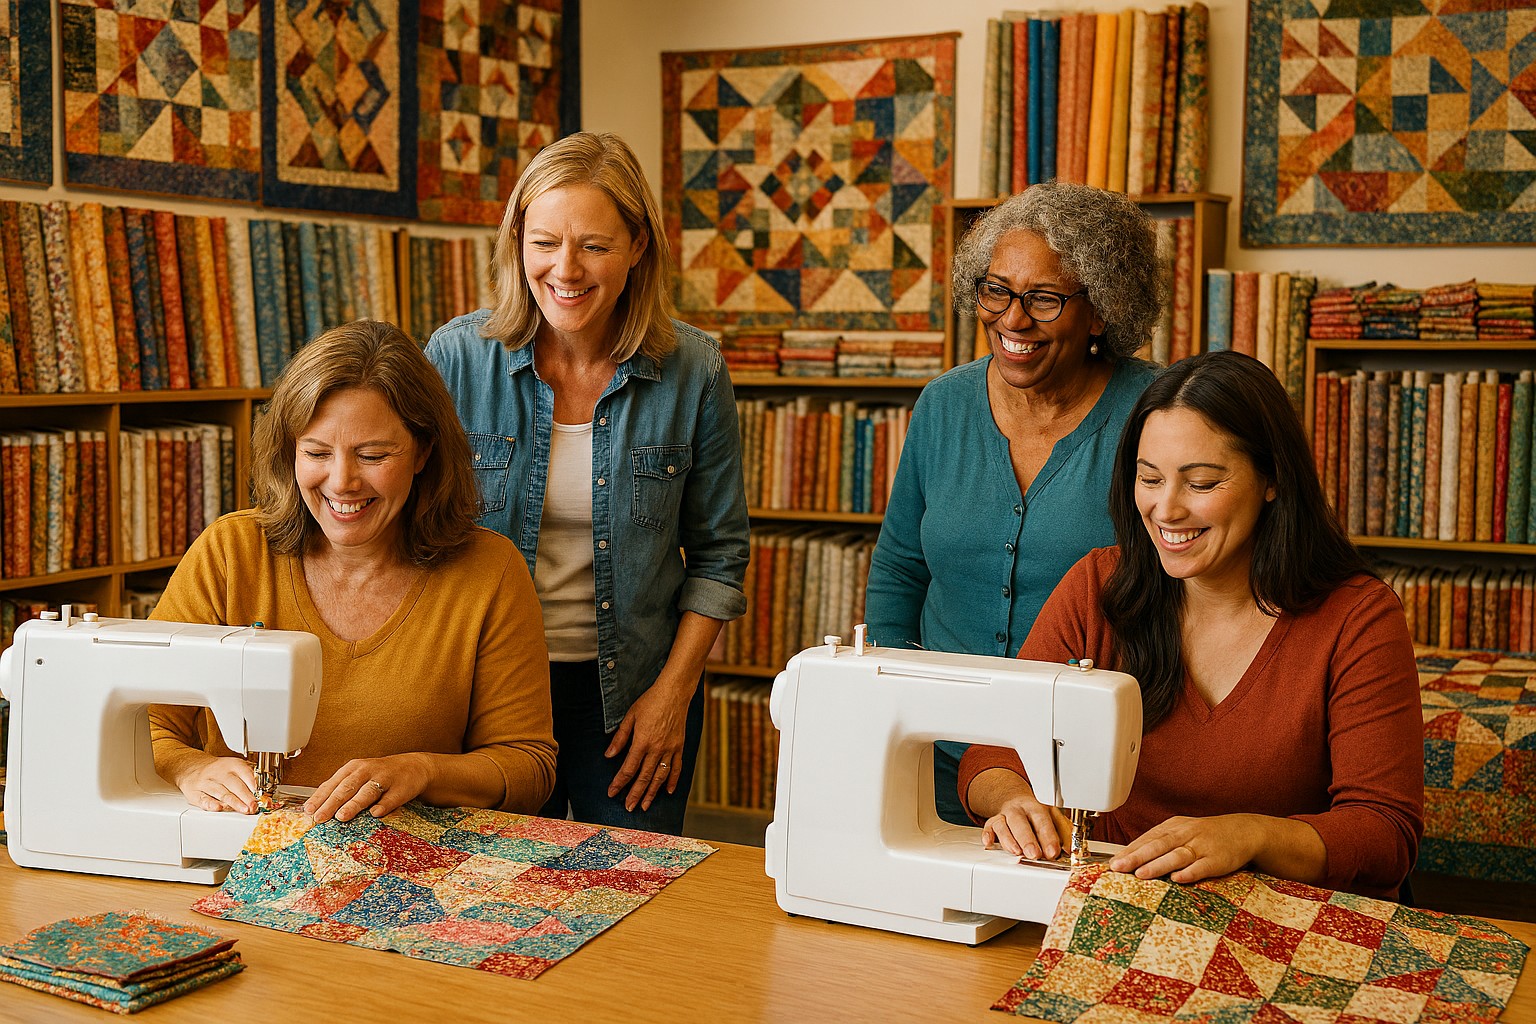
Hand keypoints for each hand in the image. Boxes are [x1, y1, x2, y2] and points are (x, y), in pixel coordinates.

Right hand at [176, 756, 259, 813]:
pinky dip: (211, 804)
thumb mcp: (234, 768)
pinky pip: (203, 798)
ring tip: (244, 809)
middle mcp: (218, 772)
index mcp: (231, 765)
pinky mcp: (195, 793)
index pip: (245, 773)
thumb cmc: (219, 771)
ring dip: (234, 802)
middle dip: (246, 796)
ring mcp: (206, 782)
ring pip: (221, 792)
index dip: (254, 784)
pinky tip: (218, 807)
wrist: (192, 767)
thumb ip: (248, 779)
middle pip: (234, 784)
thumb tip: (263, 794)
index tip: (261, 794)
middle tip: (254, 806)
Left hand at [304, 754, 432, 823]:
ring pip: (367, 792)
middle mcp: (367, 771)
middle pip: (347, 787)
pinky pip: (391, 798)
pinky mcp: (401, 788)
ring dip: (354, 804)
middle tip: (320, 817)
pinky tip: (375, 813)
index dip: (320, 798)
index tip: (308, 811)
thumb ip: (340, 790)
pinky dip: (383, 805)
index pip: (333, 783)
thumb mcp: (358, 776)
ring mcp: (385, 778)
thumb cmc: (380, 775)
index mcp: (353, 768)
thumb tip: (316, 809)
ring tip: (342, 816)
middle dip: (332, 803)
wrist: (414, 767)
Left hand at [604, 678, 691, 812]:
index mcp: (642, 741)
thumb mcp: (630, 717)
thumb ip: (620, 738)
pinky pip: (677, 768)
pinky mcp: (679, 746)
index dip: (619, 783)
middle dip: (635, 794)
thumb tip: (608, 755)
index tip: (612, 793)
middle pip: (644, 777)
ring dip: (652, 793)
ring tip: (645, 805)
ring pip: (660, 777)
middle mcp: (657, 749)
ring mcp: (670, 749)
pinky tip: (668, 791)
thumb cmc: (650, 702)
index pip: (628, 768)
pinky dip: (673, 781)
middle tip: (629, 807)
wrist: (674, 693)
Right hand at [983, 791, 1071, 860]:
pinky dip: (988, 834)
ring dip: (1009, 839)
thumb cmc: (1036, 816)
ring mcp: (1004, 815)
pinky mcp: (992, 822)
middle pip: (1020, 821)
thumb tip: (1069, 851)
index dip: (1048, 836)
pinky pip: (988, 826)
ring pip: (1003, 824)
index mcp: (1036, 807)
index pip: (1042, 820)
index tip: (1053, 852)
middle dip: (1027, 839)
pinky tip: (989, 843)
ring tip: (1016, 852)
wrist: (1016, 801)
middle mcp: (1018, 809)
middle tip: (1034, 854)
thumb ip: (1061, 834)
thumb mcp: (1052, 819)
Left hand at [1110, 814, 1265, 882]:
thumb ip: (1158, 843)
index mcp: (1173, 827)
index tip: (1113, 862)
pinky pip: (1202, 866)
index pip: (1147, 838)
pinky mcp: (1218, 859)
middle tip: (1119, 867)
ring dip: (1158, 865)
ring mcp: (1201, 846)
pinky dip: (1190, 872)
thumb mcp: (1181, 831)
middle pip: (1157, 845)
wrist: (1243, 831)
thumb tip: (1130, 857)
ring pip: (1176, 855)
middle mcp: (1185, 834)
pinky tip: (1178, 878)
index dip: (1129, 850)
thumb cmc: (1205, 834)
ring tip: (1141, 874)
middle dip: (1136, 856)